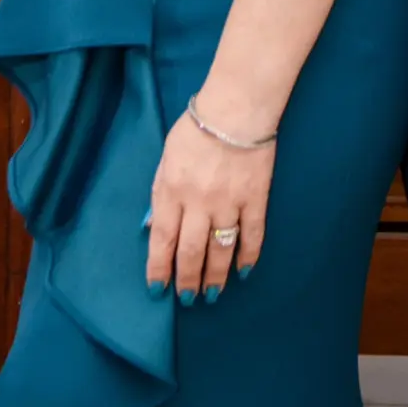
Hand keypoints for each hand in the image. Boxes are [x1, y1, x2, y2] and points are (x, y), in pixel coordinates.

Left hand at [146, 107, 273, 304]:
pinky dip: (248, 257)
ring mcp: (229, 203)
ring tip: (211, 295)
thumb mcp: (166, 157)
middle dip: (187, 280)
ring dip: (215, 277)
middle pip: (191, 252)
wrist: (236, 107)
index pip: (162, 239)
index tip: (157, 289)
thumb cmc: (196, 128)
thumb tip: (152, 227)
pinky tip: (244, 272)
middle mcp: (198, 202)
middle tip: (187, 299)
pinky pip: (252, 235)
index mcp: (172, 190)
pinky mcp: (255, 199)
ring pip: (220, 250)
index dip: (159, 268)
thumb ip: (159, 192)